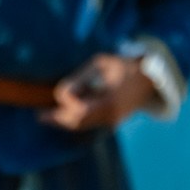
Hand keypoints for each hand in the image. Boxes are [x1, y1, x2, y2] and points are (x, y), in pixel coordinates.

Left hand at [40, 54, 157, 131]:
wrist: (149, 80)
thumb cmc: (124, 66)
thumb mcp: (102, 64)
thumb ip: (81, 77)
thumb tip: (61, 94)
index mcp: (109, 101)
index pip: (80, 111)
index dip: (68, 103)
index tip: (64, 91)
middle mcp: (110, 116)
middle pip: (77, 123)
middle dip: (57, 119)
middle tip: (39, 115)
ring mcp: (112, 121)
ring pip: (82, 125)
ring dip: (64, 120)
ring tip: (46, 116)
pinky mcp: (112, 121)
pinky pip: (89, 123)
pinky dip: (75, 119)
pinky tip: (63, 114)